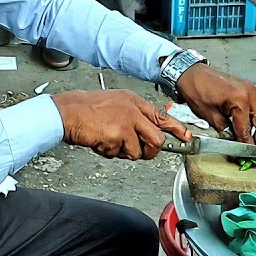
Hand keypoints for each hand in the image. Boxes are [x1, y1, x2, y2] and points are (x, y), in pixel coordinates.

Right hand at [53, 90, 191, 159]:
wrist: (68, 112)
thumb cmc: (88, 109)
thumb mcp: (116, 104)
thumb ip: (134, 116)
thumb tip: (148, 134)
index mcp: (134, 101)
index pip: (161, 116)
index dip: (177, 129)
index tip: (186, 137)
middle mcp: (133, 110)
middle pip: (156, 139)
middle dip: (150, 151)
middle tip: (139, 151)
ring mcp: (126, 122)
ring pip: (139, 151)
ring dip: (125, 152)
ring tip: (111, 142)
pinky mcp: (118, 135)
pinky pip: (122, 154)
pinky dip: (112, 153)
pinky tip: (102, 142)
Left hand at [175, 64, 255, 145]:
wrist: (192, 74)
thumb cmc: (197, 90)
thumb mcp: (210, 116)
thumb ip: (226, 131)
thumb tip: (235, 141)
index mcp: (239, 100)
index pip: (246, 128)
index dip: (246, 143)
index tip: (245, 153)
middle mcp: (249, 93)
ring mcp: (250, 88)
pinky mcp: (247, 87)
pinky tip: (252, 125)